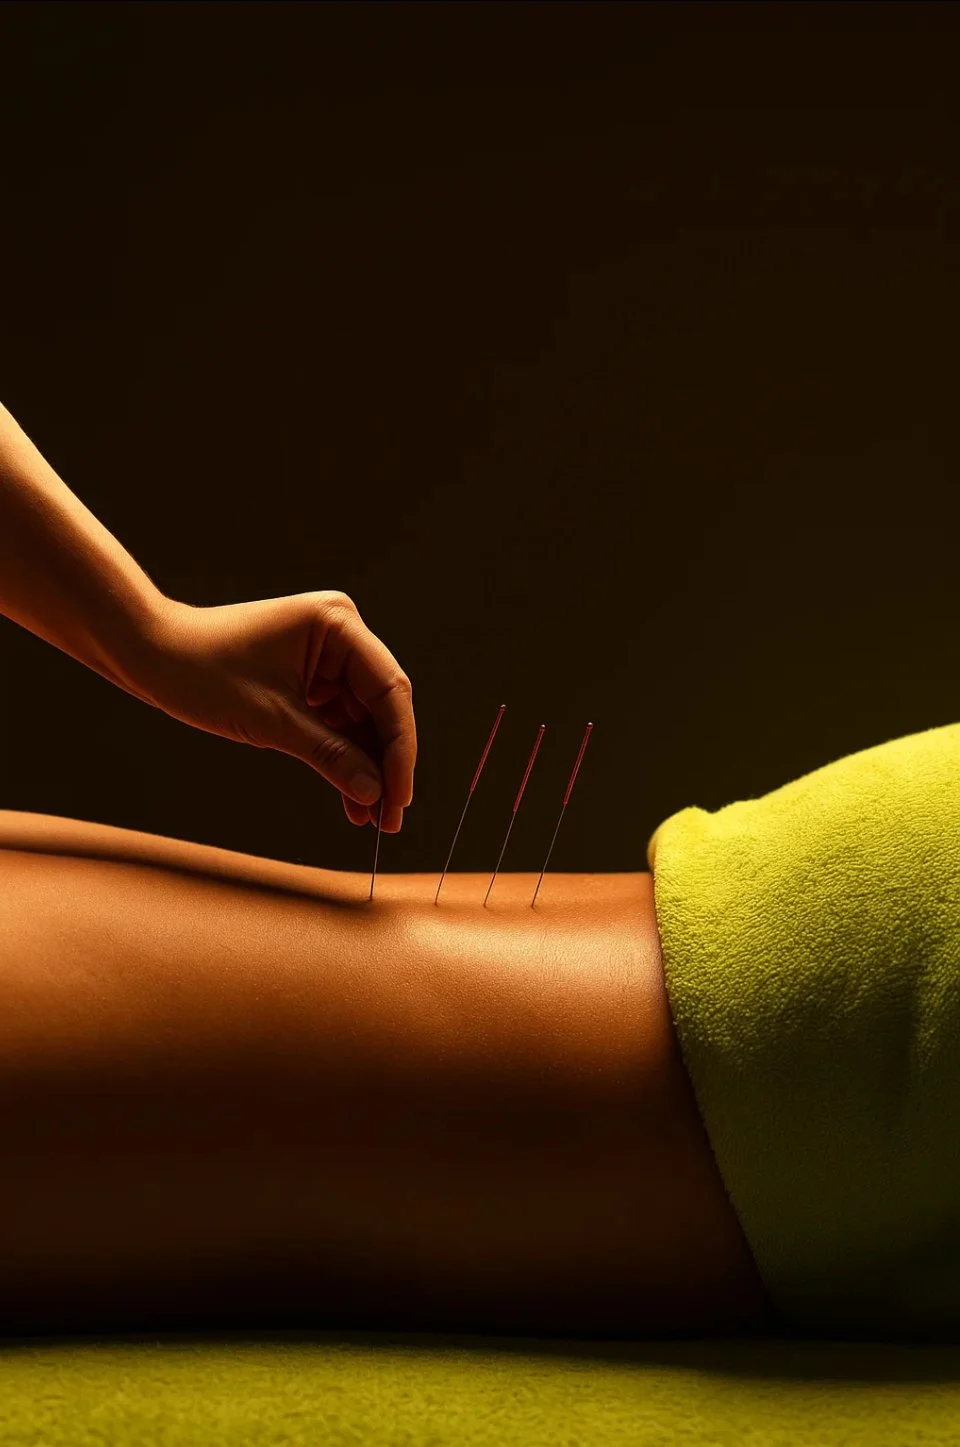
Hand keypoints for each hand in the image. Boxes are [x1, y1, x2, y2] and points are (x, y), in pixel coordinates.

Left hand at [137, 591, 414, 832]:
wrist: (148, 653)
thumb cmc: (202, 672)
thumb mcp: (272, 722)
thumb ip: (331, 756)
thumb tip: (375, 794)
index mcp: (338, 624)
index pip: (389, 691)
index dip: (399, 750)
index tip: (399, 798)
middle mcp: (341, 634)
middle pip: (382, 707)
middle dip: (385, 763)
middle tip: (390, 818)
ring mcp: (326, 656)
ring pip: (363, 720)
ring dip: (366, 767)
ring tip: (370, 819)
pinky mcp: (310, 678)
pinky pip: (338, 722)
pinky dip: (343, 758)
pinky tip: (351, 798)